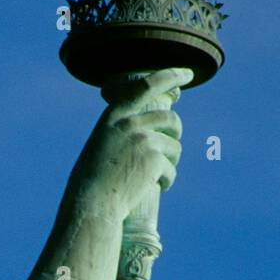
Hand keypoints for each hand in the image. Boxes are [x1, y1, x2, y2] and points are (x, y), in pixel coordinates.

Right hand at [67, 67, 192, 223]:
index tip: (187, 74)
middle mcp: (130, 123)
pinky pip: (171, 169)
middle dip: (176, 135)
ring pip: (174, 147)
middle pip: (171, 120)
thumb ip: (121, 133)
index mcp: (114, 116)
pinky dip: (166, 181)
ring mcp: (144, 140)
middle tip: (171, 150)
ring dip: (170, 163)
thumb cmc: (92, 183)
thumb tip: (148, 132)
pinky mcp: (155, 160)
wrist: (92, 205)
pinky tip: (156, 189)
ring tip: (156, 177)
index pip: (147, 85)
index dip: (170, 76)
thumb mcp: (101, 147)